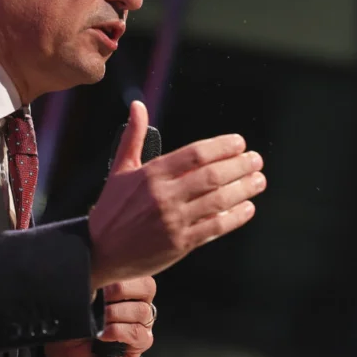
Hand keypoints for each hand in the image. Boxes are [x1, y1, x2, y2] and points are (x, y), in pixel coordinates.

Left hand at [45, 277, 156, 356]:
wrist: (66, 351)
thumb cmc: (75, 322)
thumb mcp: (82, 296)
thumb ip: (95, 282)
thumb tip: (98, 272)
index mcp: (129, 286)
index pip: (140, 272)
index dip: (124, 274)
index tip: (103, 278)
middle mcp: (139, 303)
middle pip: (147, 288)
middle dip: (121, 290)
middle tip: (101, 298)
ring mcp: (142, 323)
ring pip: (142, 311)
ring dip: (116, 313)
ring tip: (99, 319)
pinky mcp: (140, 344)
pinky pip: (138, 334)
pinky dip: (119, 332)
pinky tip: (104, 334)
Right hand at [88, 100, 264, 289]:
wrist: (98, 251)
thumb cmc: (111, 209)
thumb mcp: (120, 170)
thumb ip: (133, 137)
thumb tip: (138, 105)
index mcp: (151, 174)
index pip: (195, 154)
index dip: (222, 146)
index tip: (239, 143)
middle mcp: (163, 196)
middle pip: (212, 175)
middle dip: (239, 165)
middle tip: (256, 160)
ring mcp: (172, 221)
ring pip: (218, 200)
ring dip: (243, 189)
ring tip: (258, 180)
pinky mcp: (179, 244)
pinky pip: (214, 228)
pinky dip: (234, 217)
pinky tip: (247, 208)